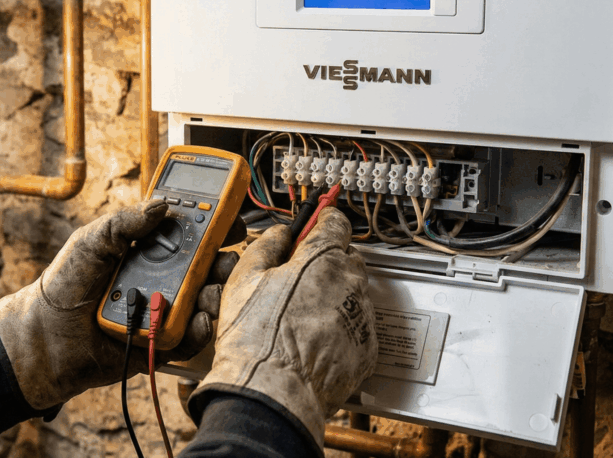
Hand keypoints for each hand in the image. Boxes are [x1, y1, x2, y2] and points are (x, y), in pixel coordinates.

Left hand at [0, 199, 241, 409]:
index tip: (232, 218)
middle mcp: (166, 278)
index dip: (217, 224)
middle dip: (225, 259)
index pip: (193, 233)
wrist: (46, 335)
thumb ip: (125, 222)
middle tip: (226, 257)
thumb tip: (162, 205)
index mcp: (153, 250)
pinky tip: (199, 319)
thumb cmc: (66, 283)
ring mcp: (167, 309)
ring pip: (207, 300)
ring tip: (211, 290)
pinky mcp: (164, 342)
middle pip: (210, 265)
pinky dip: (201, 329)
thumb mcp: (92, 240)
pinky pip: (191, 337)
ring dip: (217, 293)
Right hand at [188, 207, 377, 450]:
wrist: (273, 392)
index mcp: (322, 258)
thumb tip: (281, 234)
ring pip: (352, 294)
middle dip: (326, 262)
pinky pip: (356, 327)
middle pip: (346, 258)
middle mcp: (350, 283)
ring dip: (333, 297)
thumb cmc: (257, 338)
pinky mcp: (367, 348)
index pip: (336, 222)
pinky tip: (313, 340)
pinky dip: (340, 329)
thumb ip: (268, 245)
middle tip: (298, 278)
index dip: (322, 220)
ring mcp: (362, 316)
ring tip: (301, 318)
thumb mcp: (245, 277)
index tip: (316, 222)